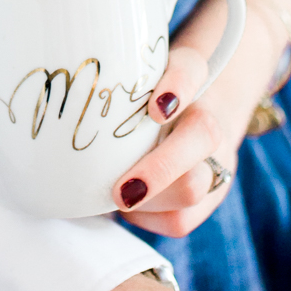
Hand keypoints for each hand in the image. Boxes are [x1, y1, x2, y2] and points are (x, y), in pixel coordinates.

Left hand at [111, 46, 236, 237]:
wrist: (197, 119)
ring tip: (117, 197)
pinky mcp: (211, 197)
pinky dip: (148, 217)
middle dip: (161, 169)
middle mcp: (209, 118)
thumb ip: (114, 82)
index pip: (190, 71)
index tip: (156, 109)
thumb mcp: (136, 79)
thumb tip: (72, 106)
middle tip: (121, 191)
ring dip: (150, 200)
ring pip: (194, 188)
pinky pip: (181, 219)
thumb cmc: (151, 98)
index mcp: (190, 76)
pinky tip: (130, 205)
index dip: (177, 88)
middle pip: (203, 136)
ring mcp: (217, 161)